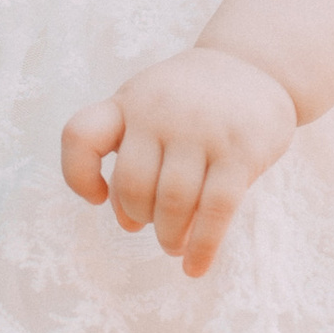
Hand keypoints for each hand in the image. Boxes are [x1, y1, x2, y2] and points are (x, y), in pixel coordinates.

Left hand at [59, 48, 298, 278]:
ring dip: (170, 236)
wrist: (255, 65)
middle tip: (155, 227)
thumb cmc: (190, 99)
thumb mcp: (149, 106)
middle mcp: (160, 112)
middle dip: (139, 217)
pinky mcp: (241, 150)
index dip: (78, 174)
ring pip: (174, 202)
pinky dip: (203, 246)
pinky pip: (216, 210)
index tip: (98, 197)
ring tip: (174, 246)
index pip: (81, 136)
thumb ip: (132, 154)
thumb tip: (127, 221)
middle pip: (134, 186)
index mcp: (128, 102)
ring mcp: (202, 129)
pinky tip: (195, 267)